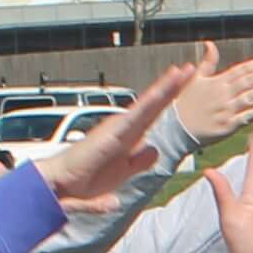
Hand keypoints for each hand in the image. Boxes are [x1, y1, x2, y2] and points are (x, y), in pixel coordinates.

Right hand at [36, 65, 186, 212]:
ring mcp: (118, 127)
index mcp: (129, 137)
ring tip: (182, 71)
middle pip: (153, 104)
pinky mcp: (113, 132)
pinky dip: (149, 102)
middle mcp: (124, 127)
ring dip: (165, 87)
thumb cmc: (86, 179)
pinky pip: (135, 115)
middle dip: (172, 87)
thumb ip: (139, 162)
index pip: (153, 116)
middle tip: (190, 68)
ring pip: (147, 104)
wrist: (62, 184)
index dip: (170, 101)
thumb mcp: (123, 173)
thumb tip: (154, 150)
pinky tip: (162, 92)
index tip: (186, 88)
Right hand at [172, 49, 252, 143]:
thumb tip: (210, 44)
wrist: (176, 128)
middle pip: (249, 80)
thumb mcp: (195, 79)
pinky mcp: (227, 127)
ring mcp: (226, 110)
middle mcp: (223, 94)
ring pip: (249, 97)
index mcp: (217, 82)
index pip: (243, 69)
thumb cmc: (186, 103)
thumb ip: (207, 62)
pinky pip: (245, 118)